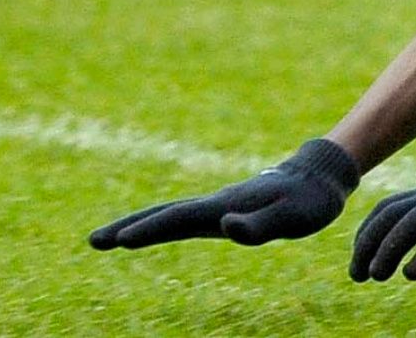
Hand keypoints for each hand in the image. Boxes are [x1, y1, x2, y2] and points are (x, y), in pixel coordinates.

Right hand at [89, 138, 359, 249]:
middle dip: (128, 226)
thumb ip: (261, 224)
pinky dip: (162, 222)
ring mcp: (219, 204)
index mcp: (225, 205)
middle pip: (164, 212)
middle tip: (93, 241)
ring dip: (140, 223)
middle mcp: (216, 203)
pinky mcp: (226, 208)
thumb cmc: (310, 200)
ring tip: (111, 238)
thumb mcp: (294, 216)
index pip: (180, 218)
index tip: (119, 240)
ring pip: (172, 212)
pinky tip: (155, 229)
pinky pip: (185, 215)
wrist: (322, 175)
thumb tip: (226, 228)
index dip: (150, 229)